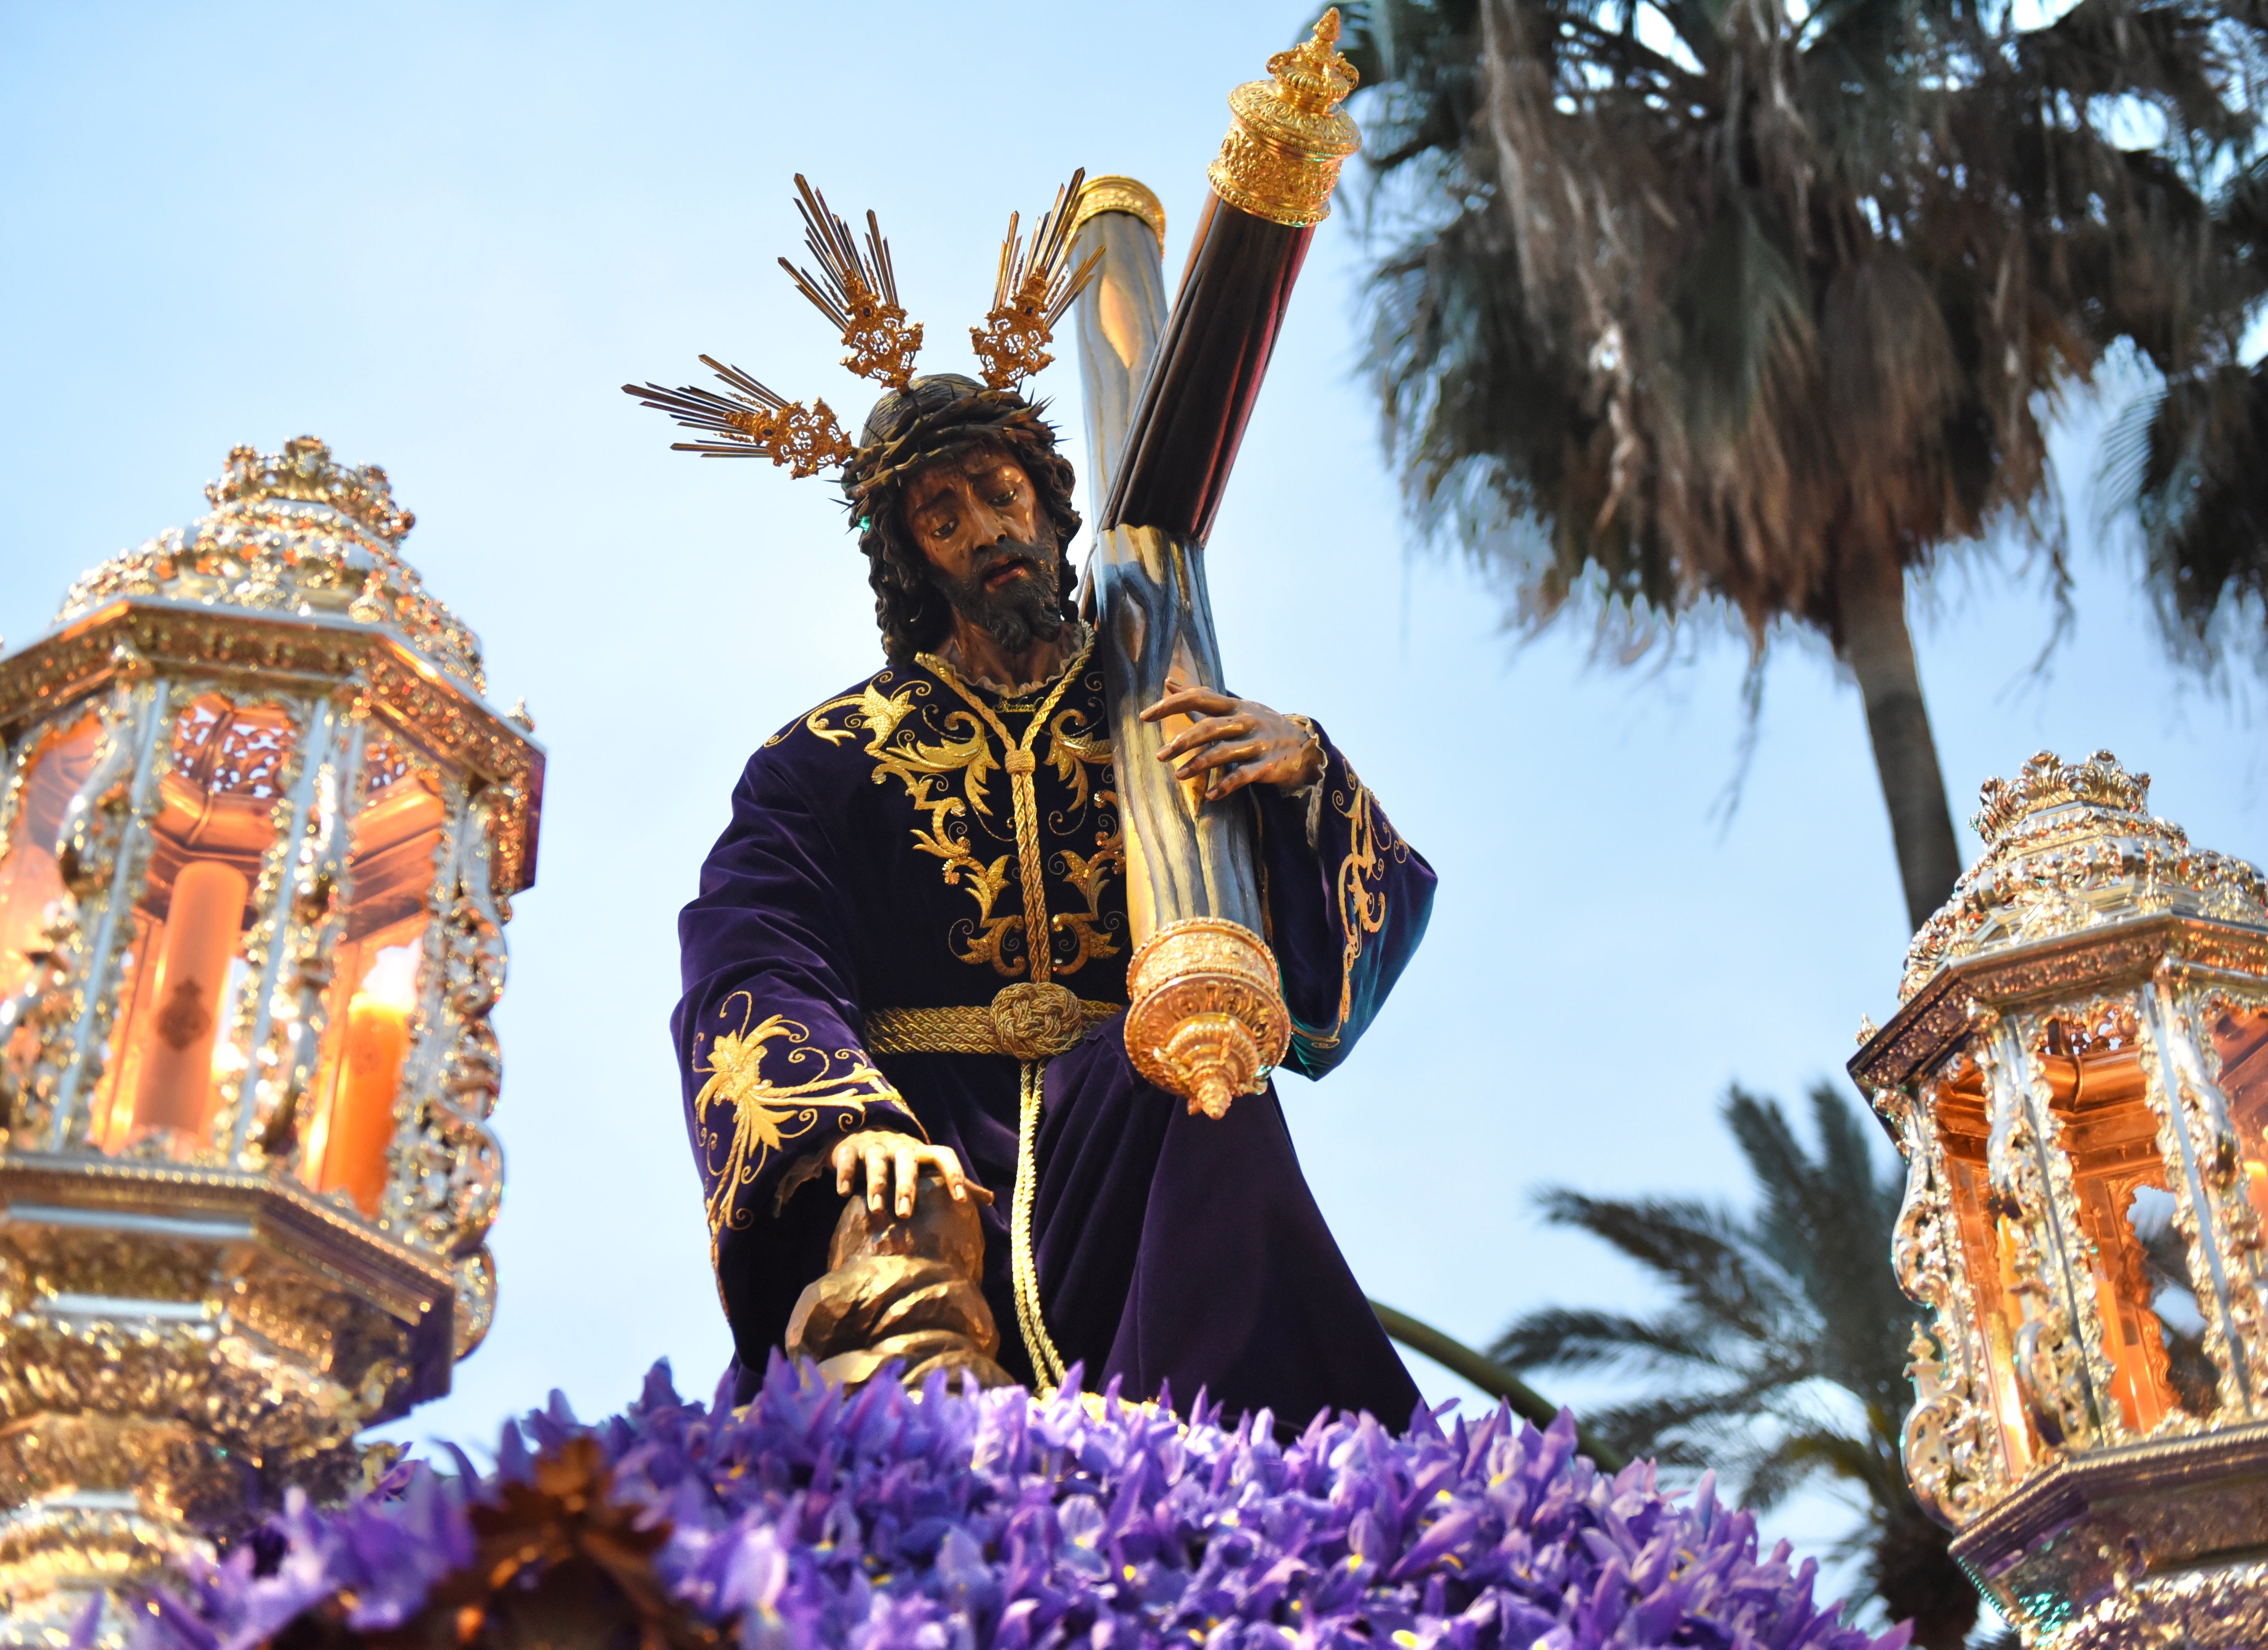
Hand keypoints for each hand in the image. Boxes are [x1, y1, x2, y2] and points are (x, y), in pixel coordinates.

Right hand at [831, 1129, 992, 1217]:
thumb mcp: (928, 1168)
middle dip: (907, 1187)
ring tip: (876, 1210)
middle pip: (907, 1162)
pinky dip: (844, 1175)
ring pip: (877, 1163)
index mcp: (922, 1152)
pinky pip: (847, 1159)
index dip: (955, 1174)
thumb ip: (956, 1182)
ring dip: (876, 1185)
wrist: (864, 1134)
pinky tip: (842, 1193)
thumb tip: (991, 1199)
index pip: (944, 1156)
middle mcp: (900, 1147)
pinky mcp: (849, 1149)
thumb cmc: (903, 1161)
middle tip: (905, 1214)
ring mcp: (874, 1146)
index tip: (961, 1200)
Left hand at [1140, 685, 1323, 801]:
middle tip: (1160, 756)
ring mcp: (1257, 743)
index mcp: (1234, 706)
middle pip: (1210, 727)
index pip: (1199, 698)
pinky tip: (1211, 795)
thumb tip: (1168, 682)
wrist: (1303, 744)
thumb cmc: (1259, 725)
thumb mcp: (1233, 706)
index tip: (1145, 715)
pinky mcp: (1267, 765)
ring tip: (1179, 775)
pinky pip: (1244, 775)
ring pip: (1225, 752)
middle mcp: (1245, 720)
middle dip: (1183, 741)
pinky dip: (1226, 785)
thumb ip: (1200, 697)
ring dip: (1199, 764)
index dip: (1171, 704)